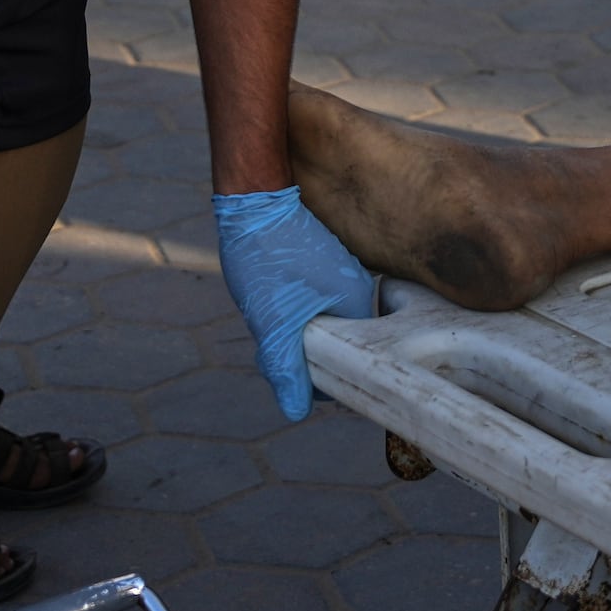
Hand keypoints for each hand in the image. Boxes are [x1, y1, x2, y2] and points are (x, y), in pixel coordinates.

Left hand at [214, 187, 376, 421]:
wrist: (251, 198)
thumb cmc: (264, 256)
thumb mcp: (273, 321)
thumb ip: (286, 368)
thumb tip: (295, 413)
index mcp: (358, 302)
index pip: (349, 362)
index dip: (316, 377)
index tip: (286, 373)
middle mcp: (359, 288)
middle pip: (336, 345)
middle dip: (301, 355)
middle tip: (268, 349)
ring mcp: (342, 274)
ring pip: (322, 325)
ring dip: (294, 333)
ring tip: (265, 323)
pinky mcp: (323, 265)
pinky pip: (315, 304)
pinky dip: (292, 312)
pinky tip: (268, 303)